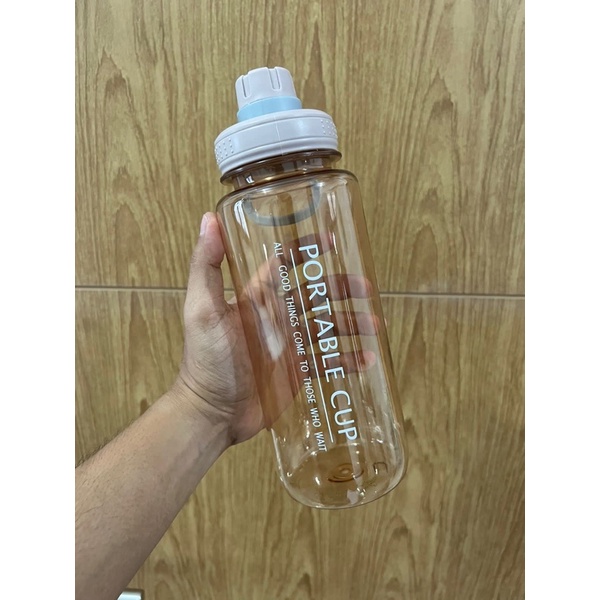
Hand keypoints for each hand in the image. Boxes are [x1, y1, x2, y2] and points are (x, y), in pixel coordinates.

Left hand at [174, 212, 379, 445]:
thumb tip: (209, 219)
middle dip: (341, 287)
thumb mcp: (202, 310)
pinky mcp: (298, 372)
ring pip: (328, 326)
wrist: (211, 413)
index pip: (284, 264)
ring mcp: (290, 345)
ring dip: (352, 322)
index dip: (305, 250)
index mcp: (257, 298)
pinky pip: (328, 361)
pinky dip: (348, 359)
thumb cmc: (205, 360)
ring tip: (374, 325)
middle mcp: (277, 317)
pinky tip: (367, 360)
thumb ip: (206, 267)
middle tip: (367, 288)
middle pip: (315, 294)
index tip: (330, 240)